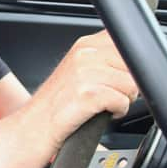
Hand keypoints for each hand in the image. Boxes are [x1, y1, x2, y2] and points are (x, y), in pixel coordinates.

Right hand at [0, 30, 137, 167]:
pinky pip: (123, 101)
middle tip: (108, 92)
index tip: (118, 74)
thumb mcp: (78, 69)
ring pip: (131, 84)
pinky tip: (100, 112)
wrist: (33, 124)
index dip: (129, 62)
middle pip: (133, 65)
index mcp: (84, 45)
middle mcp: (84, 54)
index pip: (126, 43)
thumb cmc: (57, 102)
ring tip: (103, 103)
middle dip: (128, 82)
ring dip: (124, 98)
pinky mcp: (87, 94)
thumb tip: (132, 60)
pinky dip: (117, 111)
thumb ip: (103, 58)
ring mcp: (84, 73)